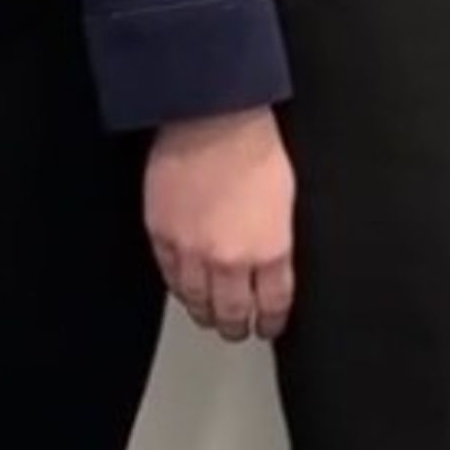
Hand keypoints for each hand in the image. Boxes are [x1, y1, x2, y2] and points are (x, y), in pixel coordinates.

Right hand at [147, 109, 295, 339]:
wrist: (213, 120)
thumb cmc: (254, 148)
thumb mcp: (286, 202)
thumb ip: (278, 243)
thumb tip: (273, 268)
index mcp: (270, 250)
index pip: (272, 305)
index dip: (270, 323)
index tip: (268, 327)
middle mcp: (231, 259)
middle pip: (232, 313)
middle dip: (236, 327)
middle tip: (237, 329)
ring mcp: (193, 251)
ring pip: (197, 302)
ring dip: (205, 312)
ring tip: (210, 315)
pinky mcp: (162, 237)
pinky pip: (170, 278)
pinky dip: (179, 288)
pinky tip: (185, 289)